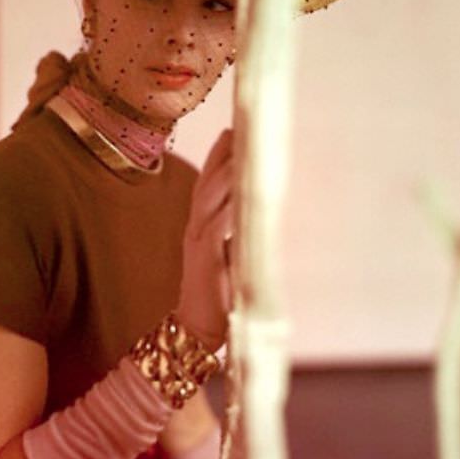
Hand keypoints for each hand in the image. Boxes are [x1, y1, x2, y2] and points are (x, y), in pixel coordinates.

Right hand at [175, 129, 233, 350]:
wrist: (197, 329)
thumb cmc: (217, 292)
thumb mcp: (228, 254)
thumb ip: (238, 231)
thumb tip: (263, 210)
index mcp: (201, 224)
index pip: (207, 181)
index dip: (218, 155)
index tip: (233, 130)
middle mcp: (196, 226)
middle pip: (208, 181)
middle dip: (223, 155)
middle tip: (239, 129)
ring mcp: (199, 240)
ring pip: (210, 197)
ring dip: (227, 174)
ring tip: (243, 152)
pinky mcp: (206, 258)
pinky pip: (217, 226)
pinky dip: (228, 208)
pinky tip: (241, 194)